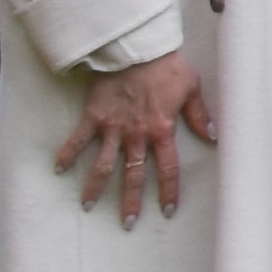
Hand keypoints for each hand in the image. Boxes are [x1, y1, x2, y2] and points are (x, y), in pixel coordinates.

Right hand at [59, 54, 212, 224]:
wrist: (136, 48)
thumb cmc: (166, 66)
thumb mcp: (191, 88)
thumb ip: (200, 116)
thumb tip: (214, 137)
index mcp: (162, 130)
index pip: (167, 169)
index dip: (168, 191)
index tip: (166, 210)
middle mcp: (136, 135)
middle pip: (133, 175)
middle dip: (129, 202)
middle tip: (127, 223)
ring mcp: (112, 128)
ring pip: (103, 165)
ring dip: (94, 187)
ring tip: (87, 206)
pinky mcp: (93, 117)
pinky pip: (78, 140)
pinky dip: (67, 154)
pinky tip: (58, 169)